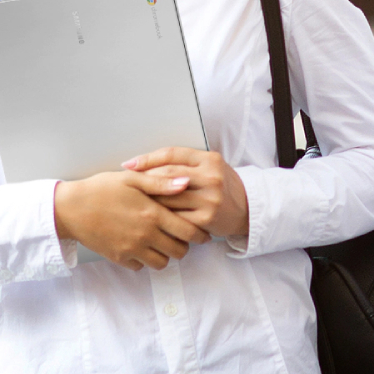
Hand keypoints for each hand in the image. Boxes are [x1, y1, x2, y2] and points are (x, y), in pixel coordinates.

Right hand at [54, 171, 210, 270]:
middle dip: (184, 246)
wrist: (70, 207)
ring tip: (161, 242)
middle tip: (180, 237)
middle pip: (179, 252)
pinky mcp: (118, 257)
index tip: (203, 233)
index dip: (200, 234)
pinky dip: (145, 259)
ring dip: (166, 254)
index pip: (189, 232)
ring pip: (162, 263)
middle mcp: (145, 234)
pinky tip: (142, 246)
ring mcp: (131, 249)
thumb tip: (187, 183)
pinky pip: (141, 266)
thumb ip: (161, 183)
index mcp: (152, 214)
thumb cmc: (101, 189)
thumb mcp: (133, 179)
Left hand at [122, 148, 249, 237]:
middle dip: (144, 179)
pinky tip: (149, 216)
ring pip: (169, 197)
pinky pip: (176, 216)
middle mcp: (211, 177)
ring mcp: (209, 199)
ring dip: (149, 199)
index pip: (172, 154)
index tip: (128, 165)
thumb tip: (143, 163)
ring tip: (134, 200)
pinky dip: (161, 216)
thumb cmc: (222, 186)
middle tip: (126, 184)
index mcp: (210, 159)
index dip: (147, 159)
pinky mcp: (206, 219)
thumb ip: (183, 163)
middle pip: (167, 174)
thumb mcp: (209, 167)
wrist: (247, 210)